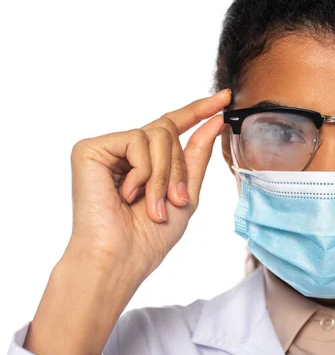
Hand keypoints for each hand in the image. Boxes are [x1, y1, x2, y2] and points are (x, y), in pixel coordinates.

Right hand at [65, 89, 231, 281]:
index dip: (199, 110)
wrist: (121, 258)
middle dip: (179, 168)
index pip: (174, 126)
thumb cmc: (150, 236)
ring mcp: (107, 148)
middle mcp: (125, 151)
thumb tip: (214, 121)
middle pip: (168, 131)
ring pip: (157, 134)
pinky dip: (143, 172)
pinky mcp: (90, 148)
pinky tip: (127, 194)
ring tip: (151, 205)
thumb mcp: (185, 194)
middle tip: (175, 200)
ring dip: (163, 175)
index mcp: (146, 161)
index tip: (226, 96)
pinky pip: (136, 140)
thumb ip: (197, 156)